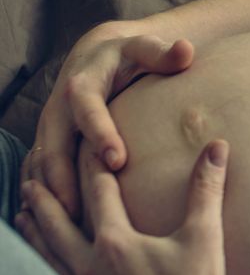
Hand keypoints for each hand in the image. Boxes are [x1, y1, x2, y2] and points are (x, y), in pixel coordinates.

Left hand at [14, 139, 235, 274]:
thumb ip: (206, 188)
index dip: (91, 163)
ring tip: (24, 214)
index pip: (97, 191)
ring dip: (34, 230)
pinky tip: (42, 263)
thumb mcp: (205, 237)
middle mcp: (89, 266)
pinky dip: (40, 264)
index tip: (84, 143)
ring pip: (46, 254)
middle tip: (31, 175)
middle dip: (45, 196)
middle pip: (57, 222)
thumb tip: (217, 146)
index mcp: (115, 242)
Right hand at [21, 25, 194, 222]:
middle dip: (65, 178)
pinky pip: (38, 172)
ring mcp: (49, 128)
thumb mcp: (144, 47)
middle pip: (54, 146)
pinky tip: (59, 222)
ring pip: (41, 165)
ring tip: (71, 226)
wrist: (97, 55)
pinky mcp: (47, 142)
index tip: (117, 160)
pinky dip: (45, 196)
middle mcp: (58, 108)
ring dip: (50, 195)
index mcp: (82, 84)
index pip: (88, 110)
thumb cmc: (129, 55)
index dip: (100, 133)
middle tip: (83, 211)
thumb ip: (163, 52)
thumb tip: (185, 50)